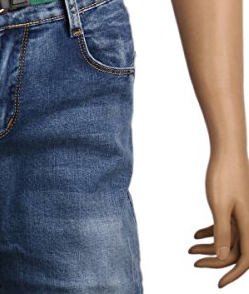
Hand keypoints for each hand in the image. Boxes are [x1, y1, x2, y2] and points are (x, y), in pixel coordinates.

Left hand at [188, 153, 248, 287]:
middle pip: (235, 251)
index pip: (245, 260)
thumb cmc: (224, 177)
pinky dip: (212, 231)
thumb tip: (224, 256)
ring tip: (189, 250)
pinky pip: (227, 225)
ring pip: (229, 238)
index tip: (218, 283)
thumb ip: (223, 231)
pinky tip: (195, 234)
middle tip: (193, 261)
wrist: (228, 152)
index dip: (232, 274)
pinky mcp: (236, 205)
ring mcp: (244, 214)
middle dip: (215, 259)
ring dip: (211, 245)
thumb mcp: (219, 206)